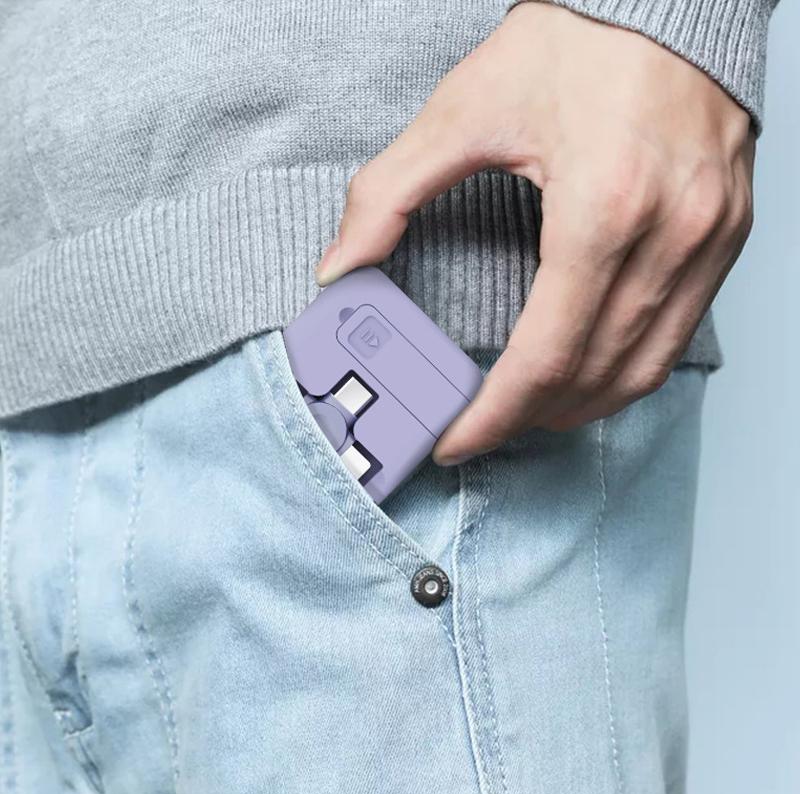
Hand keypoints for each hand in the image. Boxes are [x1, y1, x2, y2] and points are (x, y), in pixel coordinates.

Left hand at [315, 2, 754, 464]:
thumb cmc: (576, 42)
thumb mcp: (462, 109)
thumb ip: (388, 194)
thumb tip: (339, 266)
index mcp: (602, 207)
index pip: (542, 357)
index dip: (493, 415)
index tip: (456, 440)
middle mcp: (669, 235)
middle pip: (590, 377)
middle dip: (527, 419)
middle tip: (481, 427)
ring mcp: (709, 241)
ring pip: (642, 371)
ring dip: (578, 407)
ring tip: (527, 414)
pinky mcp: (727, 239)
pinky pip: (678, 338)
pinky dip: (624, 372)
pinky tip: (585, 374)